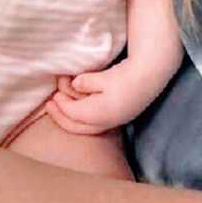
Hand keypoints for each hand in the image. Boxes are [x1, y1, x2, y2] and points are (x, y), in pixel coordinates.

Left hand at [45, 61, 161, 134]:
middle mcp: (104, 122)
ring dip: (70, 117)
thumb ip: (86, 82)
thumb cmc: (126, 75)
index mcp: (98, 113)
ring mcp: (112, 121)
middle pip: (76, 126)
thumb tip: (74, 85)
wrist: (151, 76)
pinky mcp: (118, 116)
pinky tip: (80, 107)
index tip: (52, 96)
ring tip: (61, 105)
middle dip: (61, 117)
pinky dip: (82, 118)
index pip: (73, 114)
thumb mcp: (104, 77)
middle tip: (50, 105)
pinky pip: (94, 123)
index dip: (60, 106)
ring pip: (85, 127)